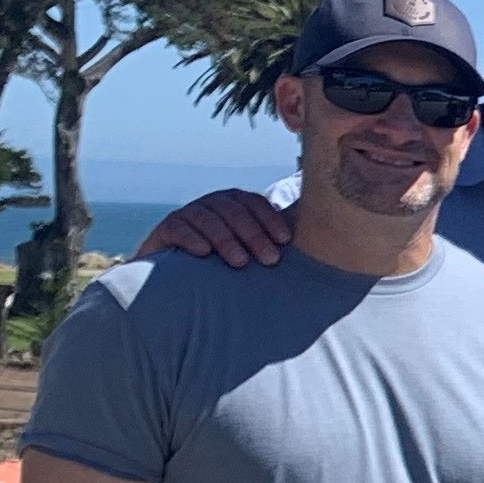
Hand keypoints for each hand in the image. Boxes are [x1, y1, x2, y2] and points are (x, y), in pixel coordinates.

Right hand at [135, 188, 294, 268]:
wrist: (174, 279)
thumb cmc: (223, 265)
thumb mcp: (249, 253)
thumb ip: (273, 246)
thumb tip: (318, 250)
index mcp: (233, 205)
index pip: (254, 203)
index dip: (270, 218)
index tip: (287, 240)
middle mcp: (210, 205)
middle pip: (233, 211)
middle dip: (254, 234)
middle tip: (271, 260)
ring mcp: (186, 215)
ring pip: (207, 218)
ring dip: (226, 239)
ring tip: (240, 262)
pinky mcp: (165, 230)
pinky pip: (178, 228)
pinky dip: (192, 238)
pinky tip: (205, 253)